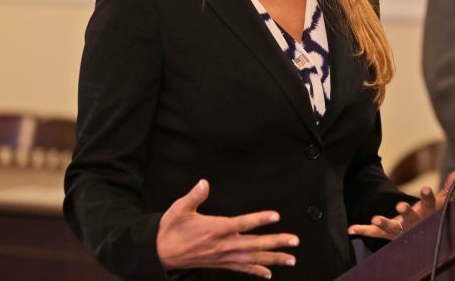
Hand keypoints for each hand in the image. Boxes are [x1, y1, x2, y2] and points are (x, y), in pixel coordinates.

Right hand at [156, 179, 298, 277]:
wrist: (160, 253)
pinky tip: (269, 273)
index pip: (242, 224)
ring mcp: (223, 256)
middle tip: (295, 241)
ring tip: (291, 259)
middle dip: (276, 242)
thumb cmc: (171, 229)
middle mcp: (223, 244)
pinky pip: (242, 269)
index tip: (276, 216)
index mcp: (215, 229)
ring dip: (273, 259)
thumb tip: (204, 183)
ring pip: (252, 259)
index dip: (259, 219)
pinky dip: (257, 271)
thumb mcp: (179, 209)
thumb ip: (194, 196)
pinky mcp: (221, 263)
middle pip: (254, 244)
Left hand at [347, 170, 454, 240]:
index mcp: (427, 212)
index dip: (427, 197)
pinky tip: (351, 229)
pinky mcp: (388, 234)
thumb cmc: (431, 216)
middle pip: (411, 217)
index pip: (429, 203)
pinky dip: (363, 231)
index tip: (424, 189)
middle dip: (406, 211)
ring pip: (392, 228)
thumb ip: (448, 187)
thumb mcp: (442, 202)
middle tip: (400, 205)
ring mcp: (401, 229)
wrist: (422, 238)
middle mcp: (414, 222)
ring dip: (383, 223)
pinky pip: (374, 234)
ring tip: (374, 219)